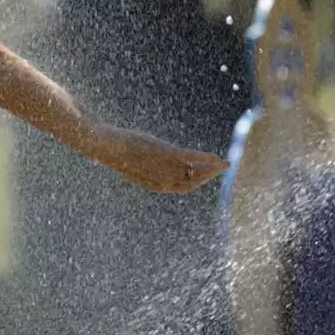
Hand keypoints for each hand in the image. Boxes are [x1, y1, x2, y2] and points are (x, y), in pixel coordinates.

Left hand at [97, 126, 230, 193]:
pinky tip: (215, 156)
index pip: (183, 187)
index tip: (207, 176)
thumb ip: (147, 167)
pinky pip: (193, 159)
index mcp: (156, 185)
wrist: (110, 147)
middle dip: (210, 177)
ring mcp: (166, 168)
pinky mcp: (168, 155)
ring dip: (213, 169)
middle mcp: (164, 181)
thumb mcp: (136, 164)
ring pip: (196, 172)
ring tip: (225, 164)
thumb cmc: (119, 153)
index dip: (198, 182)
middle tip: (222, 170)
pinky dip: (206, 158)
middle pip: (193, 182)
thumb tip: (148, 161)